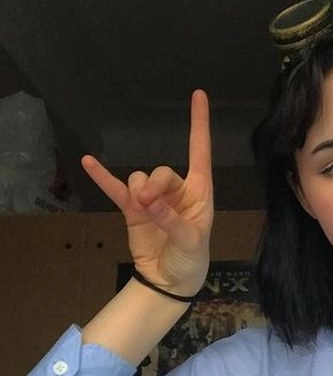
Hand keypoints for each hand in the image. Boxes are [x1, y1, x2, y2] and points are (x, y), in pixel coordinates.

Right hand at [81, 89, 213, 295]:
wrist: (171, 280)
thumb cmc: (191, 258)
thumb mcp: (191, 241)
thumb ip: (171, 220)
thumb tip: (148, 202)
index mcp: (199, 192)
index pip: (200, 151)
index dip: (199, 124)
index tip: (198, 95)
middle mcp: (177, 191)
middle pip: (161, 172)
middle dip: (154, 184)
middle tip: (149, 203)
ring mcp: (153, 199)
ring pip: (140, 179)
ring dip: (138, 190)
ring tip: (141, 209)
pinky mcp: (133, 210)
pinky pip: (116, 189)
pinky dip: (104, 177)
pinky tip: (89, 162)